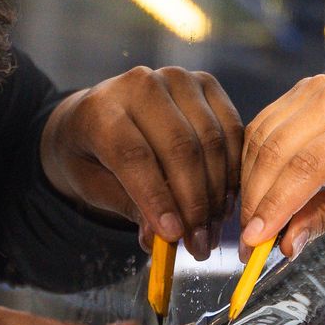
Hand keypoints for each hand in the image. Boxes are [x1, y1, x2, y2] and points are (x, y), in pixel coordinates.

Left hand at [39, 66, 242, 260]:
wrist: (100, 114)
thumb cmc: (92, 155)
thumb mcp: (95, 187)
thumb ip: (128, 206)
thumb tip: (159, 237)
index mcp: (100, 108)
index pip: (134, 155)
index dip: (157, 199)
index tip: (173, 236)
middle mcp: (140, 84)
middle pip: (179, 148)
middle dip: (194, 203)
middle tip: (199, 244)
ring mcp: (177, 79)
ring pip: (210, 140)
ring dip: (217, 192)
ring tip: (212, 230)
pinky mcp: (205, 83)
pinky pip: (230, 129)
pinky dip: (232, 169)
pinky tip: (225, 202)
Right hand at [239, 77, 324, 257]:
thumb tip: (284, 243)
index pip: (303, 169)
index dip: (273, 208)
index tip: (253, 244)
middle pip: (275, 153)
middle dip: (256, 202)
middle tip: (249, 245)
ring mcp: (318, 87)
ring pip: (261, 140)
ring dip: (250, 184)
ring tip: (254, 224)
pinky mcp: (305, 90)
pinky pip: (264, 128)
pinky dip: (255, 162)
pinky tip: (259, 193)